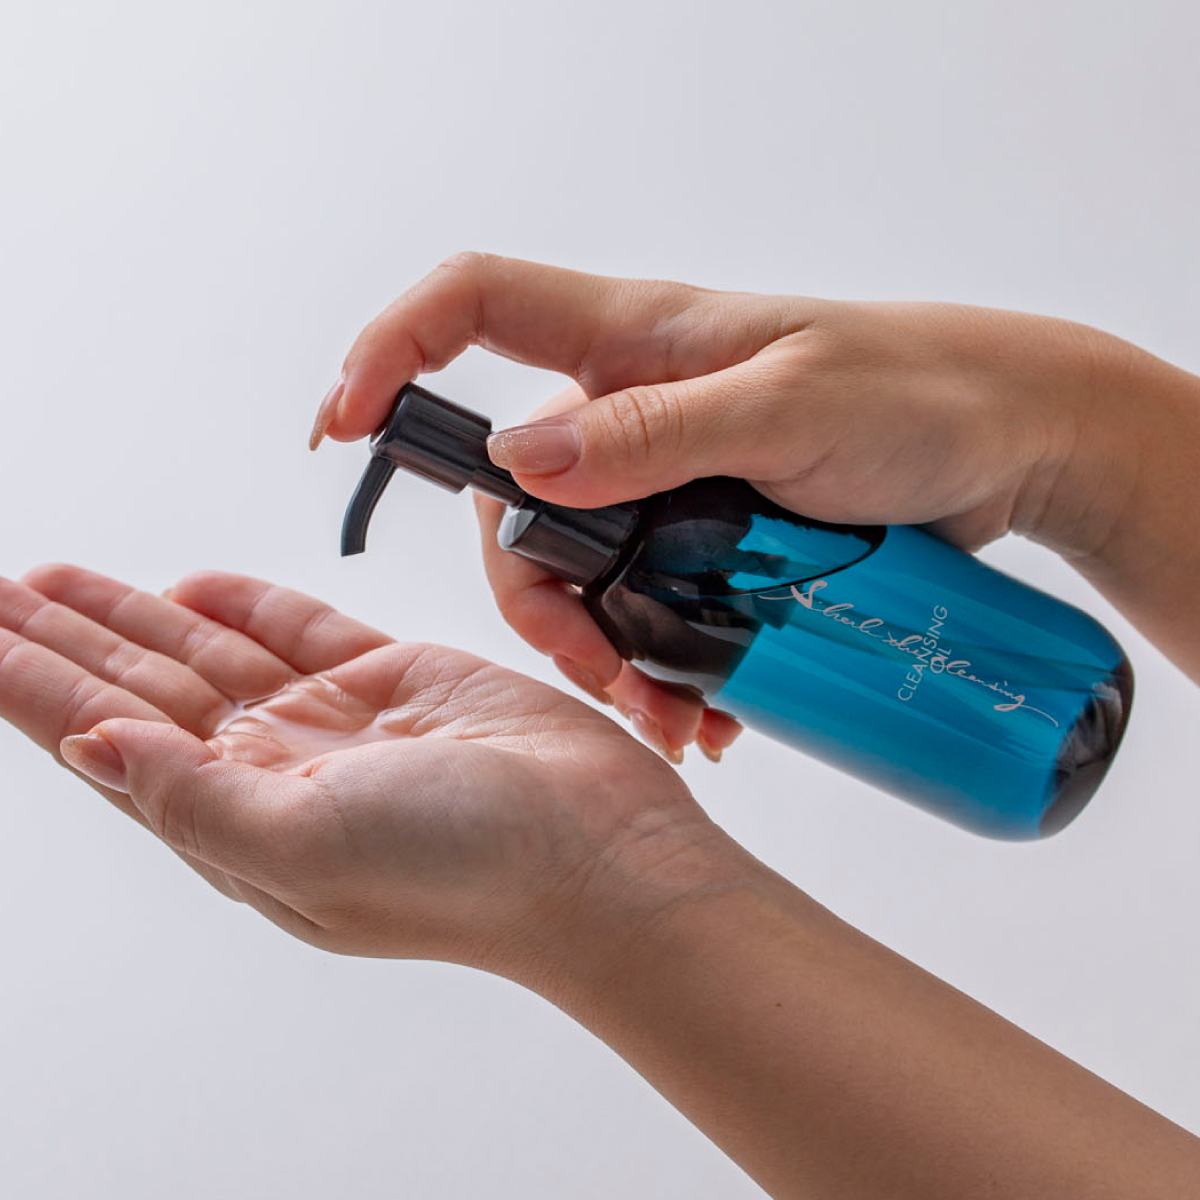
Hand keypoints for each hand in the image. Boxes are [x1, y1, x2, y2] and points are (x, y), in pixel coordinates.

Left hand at [1, 565, 726, 975]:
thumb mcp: (300, 845)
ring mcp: (339, 723)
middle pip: (147, 688)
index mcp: (242, 822)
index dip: (37, 689)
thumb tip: (89, 746)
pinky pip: (303, 630)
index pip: (111, 742)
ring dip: (138, 613)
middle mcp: (280, 772)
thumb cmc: (462, 872)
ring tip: (59, 579)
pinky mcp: (398, 679)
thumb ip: (187, 795)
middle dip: (69, 639)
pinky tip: (192, 585)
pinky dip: (247, 603)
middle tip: (3, 588)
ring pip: (213, 653)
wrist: (594, 849)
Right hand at [316, 252, 1154, 746]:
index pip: (472, 306)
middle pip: (514, 500)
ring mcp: (663, 477)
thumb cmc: (914, 391)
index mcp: (629, 339)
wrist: (1007, 444)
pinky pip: (644, 605)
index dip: (391, 350)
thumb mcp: (789, 407)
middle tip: (603, 677)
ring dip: (608, 655)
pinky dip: (659, 665)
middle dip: (539, 599)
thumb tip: (518, 461)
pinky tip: (706, 712)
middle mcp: (627, 408)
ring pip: (578, 572)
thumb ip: (654, 432)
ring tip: (677, 723)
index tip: (344, 429)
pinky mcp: (704, 536)